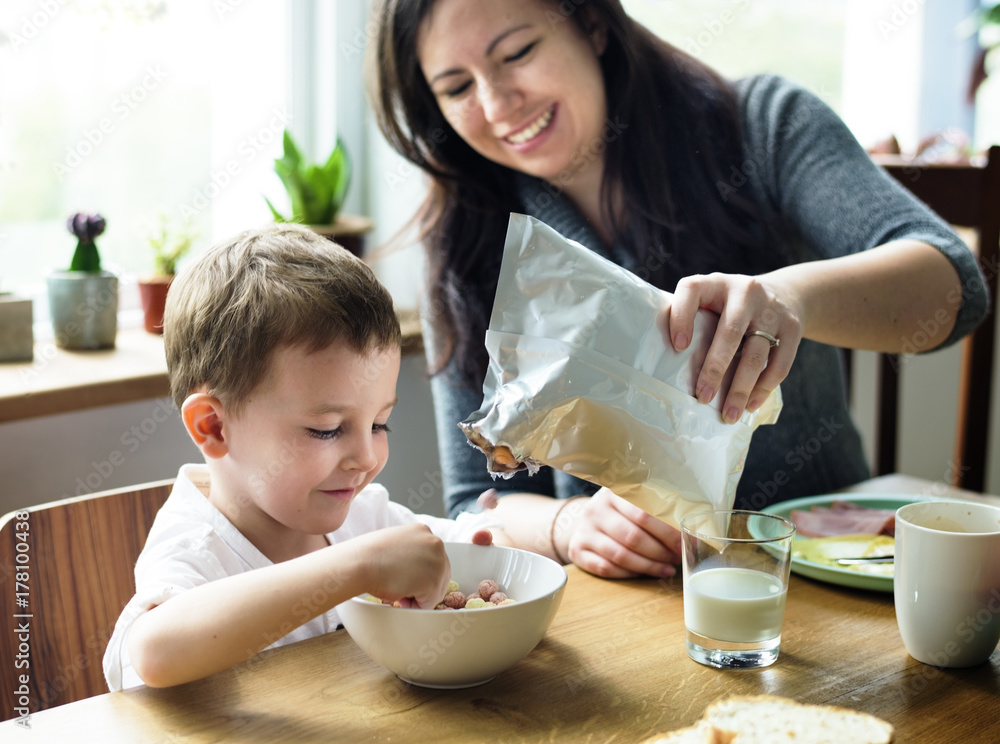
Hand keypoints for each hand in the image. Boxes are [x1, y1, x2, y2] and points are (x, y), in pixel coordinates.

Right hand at [359, 524, 450, 608]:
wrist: (360, 562)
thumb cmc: (368, 556)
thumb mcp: (396, 544)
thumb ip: (410, 552)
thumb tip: (415, 569)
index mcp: (424, 531)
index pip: (431, 559)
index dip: (417, 574)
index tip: (402, 576)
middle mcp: (436, 543)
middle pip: (439, 574)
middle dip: (421, 586)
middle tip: (399, 588)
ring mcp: (438, 562)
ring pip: (436, 589)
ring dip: (418, 595)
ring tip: (397, 590)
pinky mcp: (434, 582)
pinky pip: (429, 603)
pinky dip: (415, 606)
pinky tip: (399, 595)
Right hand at [566, 488, 680, 578]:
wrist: (587, 520)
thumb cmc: (621, 513)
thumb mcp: (635, 503)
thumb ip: (657, 513)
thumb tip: (693, 535)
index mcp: (613, 492)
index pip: (644, 514)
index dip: (666, 532)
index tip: (683, 544)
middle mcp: (595, 509)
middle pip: (633, 536)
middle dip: (660, 551)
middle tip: (676, 559)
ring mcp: (584, 530)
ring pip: (620, 555)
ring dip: (648, 566)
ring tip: (666, 569)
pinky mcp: (577, 550)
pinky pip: (606, 568)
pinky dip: (628, 573)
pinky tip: (643, 573)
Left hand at [659, 273, 801, 422]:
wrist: (787, 293)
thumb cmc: (731, 306)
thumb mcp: (711, 299)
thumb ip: (690, 317)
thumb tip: (659, 360)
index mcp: (716, 283)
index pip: (692, 290)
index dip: (682, 317)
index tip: (677, 347)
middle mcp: (746, 292)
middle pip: (730, 333)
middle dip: (715, 369)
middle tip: (702, 397)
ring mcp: (772, 310)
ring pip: (756, 355)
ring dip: (741, 388)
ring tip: (729, 414)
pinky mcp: (793, 329)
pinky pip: (779, 364)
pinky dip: (763, 389)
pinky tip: (750, 406)